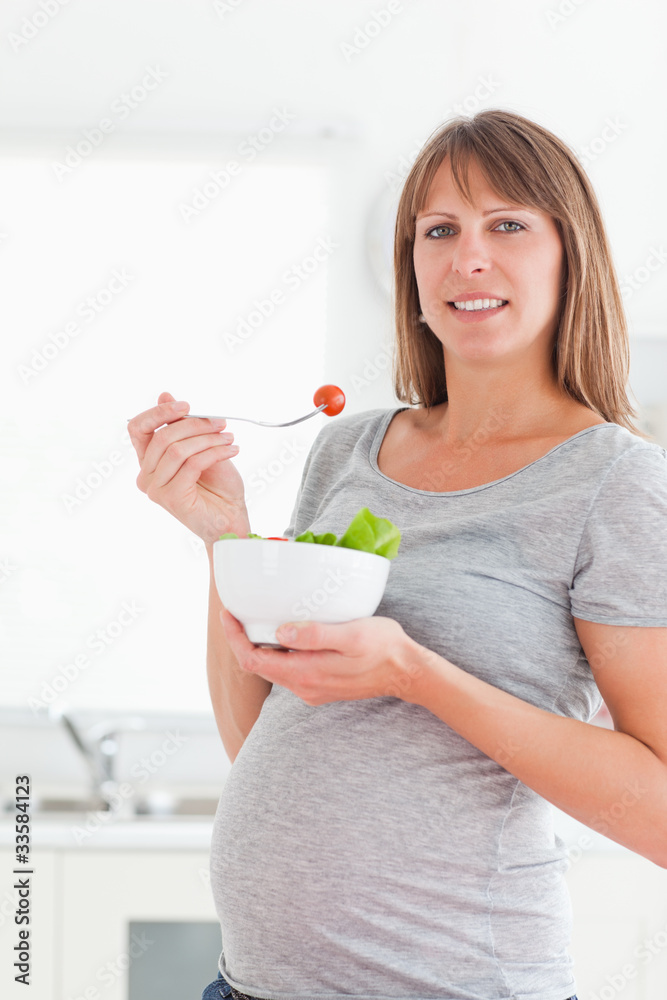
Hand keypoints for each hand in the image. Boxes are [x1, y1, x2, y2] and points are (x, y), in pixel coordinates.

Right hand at [128, 391, 249, 544]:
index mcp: (150, 461)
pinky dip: (215, 452)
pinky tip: (231, 450)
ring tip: (229, 438)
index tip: (185, 405)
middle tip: (220, 423)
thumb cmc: (218, 487)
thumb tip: (165, 396)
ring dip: (209, 439)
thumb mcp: (201, 447)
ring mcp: (156, 489)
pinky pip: (192, 464)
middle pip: (163, 437)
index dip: (158, 413)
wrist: (232, 518)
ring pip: (178, 450)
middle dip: (195, 425)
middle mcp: (147, 476)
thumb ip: (182, 426)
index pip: (138, 430)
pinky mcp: (172, 498)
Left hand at [220, 607, 423, 705]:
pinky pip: (289, 668)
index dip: (235, 638)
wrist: (408, 673)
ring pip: (273, 667)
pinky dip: (279, 650)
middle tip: (237, 610)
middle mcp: (304, 687)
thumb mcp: (352, 635)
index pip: (254, 660)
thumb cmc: (384, 649)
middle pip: (259, 665)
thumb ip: (315, 635)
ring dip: (260, 644)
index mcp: (306, 674)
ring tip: (256, 617)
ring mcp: (311, 688)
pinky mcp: (320, 684)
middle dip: (243, 639)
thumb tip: (282, 631)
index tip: (228, 613)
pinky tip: (285, 631)